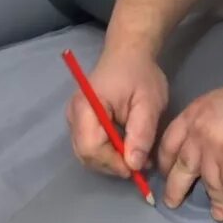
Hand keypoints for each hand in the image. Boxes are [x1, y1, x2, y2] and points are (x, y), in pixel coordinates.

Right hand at [67, 49, 167, 176]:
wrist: (128, 55)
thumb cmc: (139, 75)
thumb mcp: (149, 103)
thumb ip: (141, 133)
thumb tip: (134, 164)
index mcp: (87, 106)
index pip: (90, 147)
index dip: (112, 163)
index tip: (137, 167)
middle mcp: (73, 115)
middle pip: (85, 154)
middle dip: (112, 165)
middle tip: (140, 164)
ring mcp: (74, 119)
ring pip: (87, 154)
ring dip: (111, 162)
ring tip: (137, 157)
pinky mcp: (80, 123)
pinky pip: (90, 147)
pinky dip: (108, 154)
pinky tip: (127, 150)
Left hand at [157, 75, 222, 221]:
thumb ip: (206, 122)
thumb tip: (200, 141)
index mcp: (195, 114)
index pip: (169, 142)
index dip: (165, 160)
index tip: (165, 171)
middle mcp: (199, 135)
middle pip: (181, 168)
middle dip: (175, 188)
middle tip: (172, 202)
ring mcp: (215, 154)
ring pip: (208, 184)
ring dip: (211, 201)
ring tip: (215, 211)